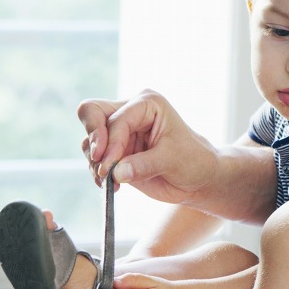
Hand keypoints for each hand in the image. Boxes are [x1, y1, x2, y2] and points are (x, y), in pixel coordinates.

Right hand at [78, 90, 220, 205]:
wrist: (198, 178)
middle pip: (92, 113)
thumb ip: (143, 165)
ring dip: (94, 161)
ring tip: (109, 181)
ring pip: (90, 138)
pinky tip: (110, 185)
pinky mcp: (116, 151)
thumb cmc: (193, 161)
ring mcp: (120, 132)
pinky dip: (97, 171)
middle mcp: (130, 112)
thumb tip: (116, 173)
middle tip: (100, 165)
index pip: (116, 118)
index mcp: (147, 104)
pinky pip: (94, 157)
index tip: (109, 167)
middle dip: (93, 140)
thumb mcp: (172, 160)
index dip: (111, 143)